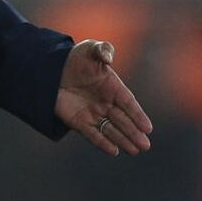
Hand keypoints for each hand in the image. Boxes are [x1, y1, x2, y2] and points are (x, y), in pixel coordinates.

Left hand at [55, 39, 153, 155]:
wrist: (53, 68)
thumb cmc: (77, 57)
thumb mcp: (91, 49)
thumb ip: (102, 50)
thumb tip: (108, 57)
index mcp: (112, 87)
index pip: (128, 103)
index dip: (138, 115)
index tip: (148, 128)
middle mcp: (105, 103)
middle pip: (122, 120)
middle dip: (133, 133)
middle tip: (145, 145)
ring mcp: (92, 113)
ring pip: (110, 130)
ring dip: (122, 140)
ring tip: (134, 150)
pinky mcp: (78, 121)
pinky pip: (92, 134)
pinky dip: (102, 142)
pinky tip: (113, 151)